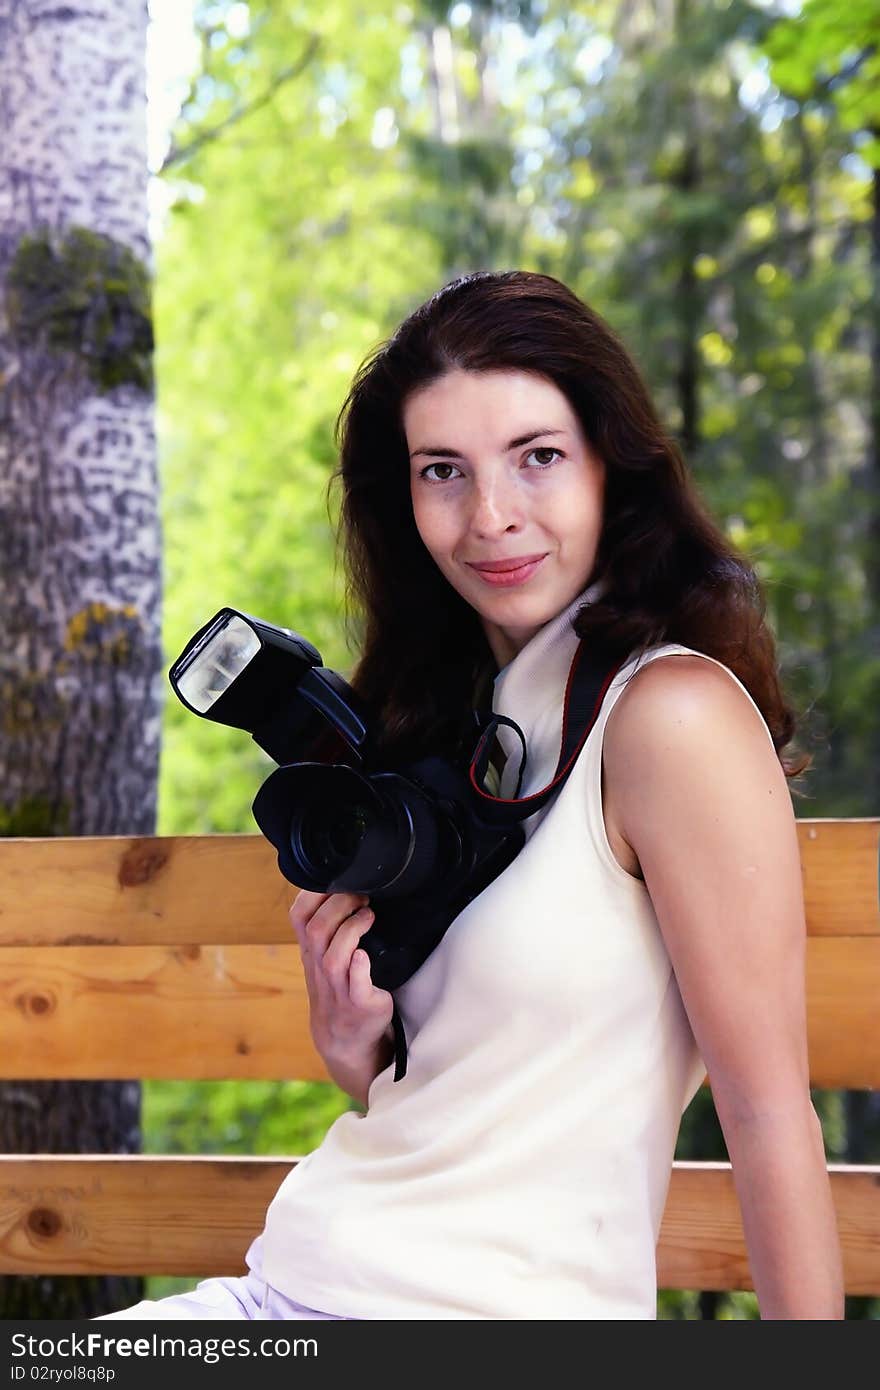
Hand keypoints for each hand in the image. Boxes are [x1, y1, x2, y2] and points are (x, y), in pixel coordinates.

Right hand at [289, 889, 394, 1074]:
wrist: (346, 1040)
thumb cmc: (339, 988)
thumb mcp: (324, 956)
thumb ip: (327, 927)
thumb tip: (342, 885)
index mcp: (311, 951)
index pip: (299, 916)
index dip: (313, 894)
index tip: (337, 880)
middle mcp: (320, 968)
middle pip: (317, 930)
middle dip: (339, 905)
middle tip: (361, 896)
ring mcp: (338, 989)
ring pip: (334, 956)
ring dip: (352, 930)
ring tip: (369, 916)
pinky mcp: (360, 1005)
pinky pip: (356, 986)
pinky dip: (359, 969)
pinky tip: (365, 956)